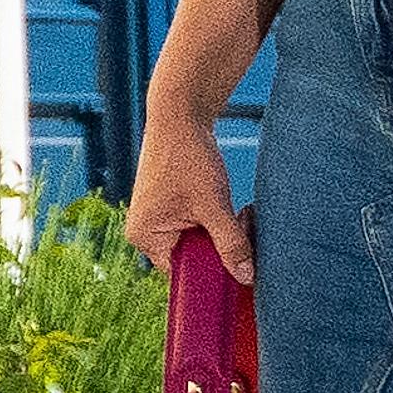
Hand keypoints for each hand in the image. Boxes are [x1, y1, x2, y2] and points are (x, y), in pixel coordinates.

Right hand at [126, 124, 250, 279]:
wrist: (180, 115)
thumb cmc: (188, 157)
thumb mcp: (214, 205)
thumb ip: (230, 243)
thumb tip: (246, 276)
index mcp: (145, 237)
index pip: (182, 274)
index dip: (212, 273)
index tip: (241, 266)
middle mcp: (146, 233)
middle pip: (192, 259)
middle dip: (221, 248)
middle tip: (242, 226)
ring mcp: (158, 220)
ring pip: (200, 243)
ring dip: (223, 233)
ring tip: (238, 212)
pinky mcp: (171, 208)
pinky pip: (199, 228)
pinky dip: (218, 221)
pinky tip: (230, 207)